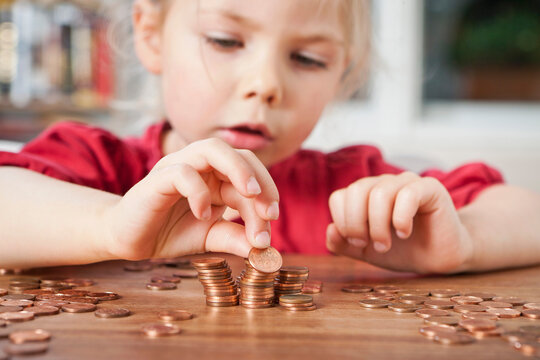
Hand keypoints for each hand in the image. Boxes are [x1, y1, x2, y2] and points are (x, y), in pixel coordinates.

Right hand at [102, 138, 278, 259]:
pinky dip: (199, 191)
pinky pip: (182, 172)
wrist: (130, 240)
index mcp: (217, 176)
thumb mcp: (211, 237)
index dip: (266, 198)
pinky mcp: (158, 178)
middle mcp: (200, 165)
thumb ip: (235, 237)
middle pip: (239, 156)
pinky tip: (203, 215)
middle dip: (260, 182)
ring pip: (213, 149)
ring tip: (250, 195)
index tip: (270, 227)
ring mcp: (178, 167)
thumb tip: (264, 248)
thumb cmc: (170, 232)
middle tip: (270, 213)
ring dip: (238, 169)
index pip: (250, 176)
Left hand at [326, 172, 473, 273]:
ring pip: (379, 192)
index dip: (342, 221)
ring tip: (386, 244)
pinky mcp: (429, 188)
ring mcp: (406, 183)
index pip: (339, 197)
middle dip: (357, 223)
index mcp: (364, 195)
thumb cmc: (402, 250)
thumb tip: (330, 230)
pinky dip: (400, 218)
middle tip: (368, 245)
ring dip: (378, 225)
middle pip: (356, 190)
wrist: (439, 257)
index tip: (356, 243)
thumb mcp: (366, 252)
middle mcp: (383, 184)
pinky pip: (408, 194)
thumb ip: (343, 244)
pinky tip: (404, 233)